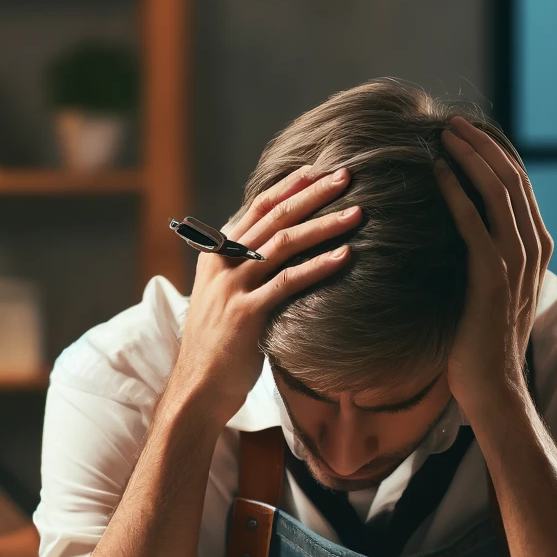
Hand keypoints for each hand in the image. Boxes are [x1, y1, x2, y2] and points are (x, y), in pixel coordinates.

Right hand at [168, 166, 362, 424]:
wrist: (199, 385)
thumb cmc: (220, 344)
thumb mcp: (226, 297)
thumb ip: (245, 269)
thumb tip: (278, 249)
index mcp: (217, 253)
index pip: (258, 208)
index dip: (289, 186)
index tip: (319, 171)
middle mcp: (223, 263)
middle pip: (275, 217)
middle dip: (313, 194)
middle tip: (346, 176)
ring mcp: (233, 287)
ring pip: (284, 244)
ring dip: (324, 225)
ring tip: (357, 214)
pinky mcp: (246, 314)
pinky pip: (288, 282)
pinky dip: (319, 266)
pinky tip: (345, 257)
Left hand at [434, 116, 552, 413]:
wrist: (493, 386)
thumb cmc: (483, 342)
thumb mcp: (494, 290)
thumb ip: (491, 256)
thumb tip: (466, 229)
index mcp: (537, 248)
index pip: (519, 185)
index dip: (493, 153)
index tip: (465, 132)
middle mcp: (532, 250)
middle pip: (511, 179)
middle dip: (481, 144)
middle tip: (451, 122)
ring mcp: (516, 263)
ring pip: (498, 192)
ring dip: (470, 157)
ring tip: (443, 134)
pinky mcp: (492, 277)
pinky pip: (474, 223)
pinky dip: (456, 192)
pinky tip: (437, 172)